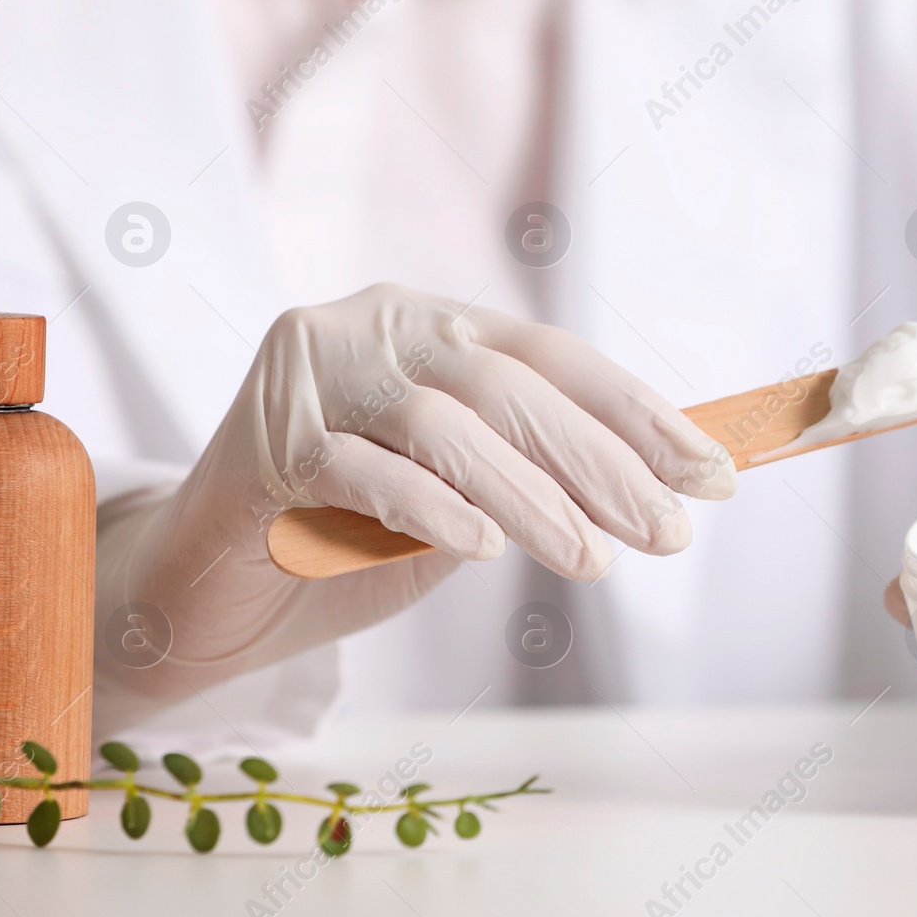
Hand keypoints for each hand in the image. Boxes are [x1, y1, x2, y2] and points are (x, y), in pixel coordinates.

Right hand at [96, 284, 734, 711]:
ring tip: (592, 560)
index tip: (711, 473)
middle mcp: (374, 329)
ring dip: (532, 497)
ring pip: (445, 424)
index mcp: (431, 328)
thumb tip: (661, 488)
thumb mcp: (461, 503)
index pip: (553, 358)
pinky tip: (485, 550)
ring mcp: (313, 375)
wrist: (206, 588)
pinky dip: (431, 508)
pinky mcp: (263, 439)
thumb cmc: (344, 540)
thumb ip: (532, 478)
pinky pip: (363, 469)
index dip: (637, 414)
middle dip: (602, 462)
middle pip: (509, 385)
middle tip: (669, 531)